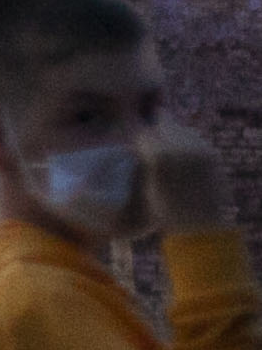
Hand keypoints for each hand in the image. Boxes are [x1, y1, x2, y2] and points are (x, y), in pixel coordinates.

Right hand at [147, 118, 233, 232]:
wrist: (201, 225)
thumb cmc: (166, 210)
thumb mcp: (147, 184)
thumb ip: (145, 160)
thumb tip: (141, 145)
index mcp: (159, 155)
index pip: (143, 133)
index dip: (139, 140)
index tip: (137, 147)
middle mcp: (181, 146)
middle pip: (164, 124)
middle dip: (156, 132)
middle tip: (153, 145)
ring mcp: (200, 149)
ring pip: (182, 129)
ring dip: (173, 136)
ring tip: (171, 152)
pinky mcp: (213, 154)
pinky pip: (196, 140)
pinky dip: (188, 144)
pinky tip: (185, 158)